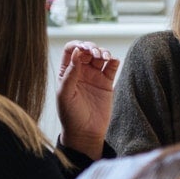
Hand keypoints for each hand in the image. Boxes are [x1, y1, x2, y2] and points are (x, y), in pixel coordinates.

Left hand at [54, 41, 118, 159]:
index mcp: (67, 72)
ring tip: (105, 58)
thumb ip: (70, 73)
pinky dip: (114, 61)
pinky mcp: (107, 83)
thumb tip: (77, 52)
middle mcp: (81, 71)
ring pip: (101, 56)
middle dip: (92, 48)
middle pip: (87, 50)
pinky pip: (112, 67)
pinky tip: (113, 61)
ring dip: (104, 52)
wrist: (85, 132)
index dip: (77, 45)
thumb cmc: (70, 115)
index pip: (71, 50)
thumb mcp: (65, 94)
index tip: (83, 49)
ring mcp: (95, 76)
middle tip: (96, 55)